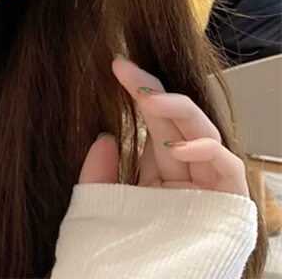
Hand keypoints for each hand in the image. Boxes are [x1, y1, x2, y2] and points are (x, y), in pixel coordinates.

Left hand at [77, 54, 248, 197]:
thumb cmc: (114, 259)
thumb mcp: (98, 208)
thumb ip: (98, 173)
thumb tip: (104, 136)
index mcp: (159, 177)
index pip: (154, 127)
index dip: (139, 94)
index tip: (116, 68)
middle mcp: (186, 181)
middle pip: (177, 124)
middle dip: (152, 91)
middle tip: (126, 69)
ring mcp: (208, 193)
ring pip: (204, 134)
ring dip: (177, 110)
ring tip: (147, 96)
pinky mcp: (229, 209)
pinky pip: (228, 168)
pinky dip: (207, 149)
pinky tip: (179, 144)